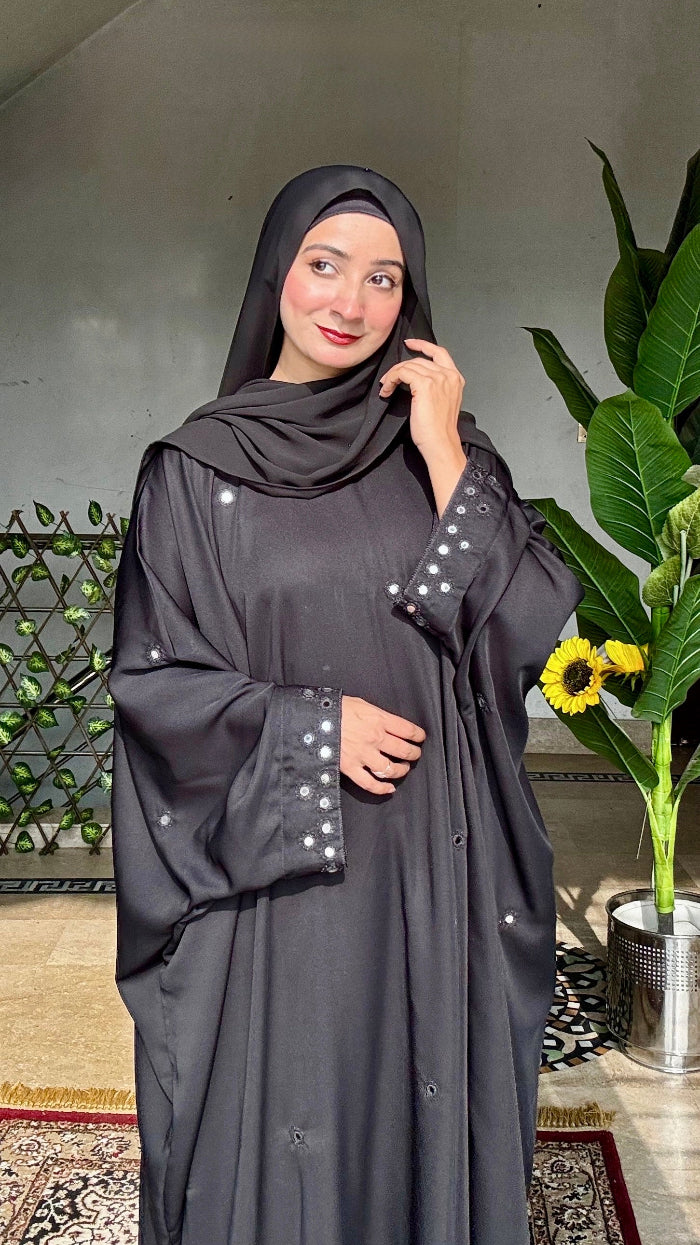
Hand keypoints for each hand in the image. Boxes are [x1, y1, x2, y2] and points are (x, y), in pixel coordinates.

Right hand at [339, 695, 425, 794]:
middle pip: (404, 750)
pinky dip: (382, 789)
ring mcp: (363, 755)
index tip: (420, 738)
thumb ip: (376, 714)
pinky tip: (390, 789)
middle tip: (415, 754)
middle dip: (414, 754)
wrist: (311, 718)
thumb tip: (387, 722)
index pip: (408, 730)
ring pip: (391, 769)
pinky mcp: (350, 768)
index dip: (419, 735)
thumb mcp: (360, 703)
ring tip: (403, 769)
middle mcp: (375, 738)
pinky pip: (370, 783)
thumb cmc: (334, 708)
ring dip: (401, 770)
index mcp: (378, 719)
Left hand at [378, 338, 465, 460]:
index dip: (423, 345)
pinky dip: (391, 379)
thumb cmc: (439, 431)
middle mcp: (448, 375)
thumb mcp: (442, 402)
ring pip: (409, 365)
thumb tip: (413, 380)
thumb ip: (435, 387)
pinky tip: (387, 390)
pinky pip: (402, 372)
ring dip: (393, 375)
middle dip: (401, 367)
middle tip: (389, 379)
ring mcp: (438, 378)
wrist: (441, 443)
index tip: (410, 344)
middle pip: (419, 360)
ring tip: (386, 387)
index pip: (439, 353)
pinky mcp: (424, 384)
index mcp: (455, 379)